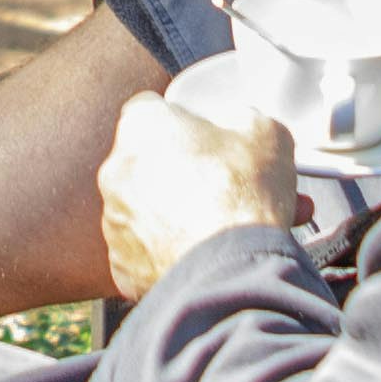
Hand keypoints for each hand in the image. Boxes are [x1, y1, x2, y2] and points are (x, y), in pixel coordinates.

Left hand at [99, 86, 300, 300]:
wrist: (227, 272)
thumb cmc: (240, 197)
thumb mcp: (265, 132)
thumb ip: (243, 120)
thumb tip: (240, 128)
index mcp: (142, 127)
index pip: (153, 110)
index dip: (187, 123)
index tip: (211, 139)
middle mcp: (117, 171)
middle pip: (155, 164)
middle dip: (192, 174)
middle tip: (234, 188)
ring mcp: (115, 222)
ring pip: (154, 212)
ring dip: (186, 215)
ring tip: (235, 229)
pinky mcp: (123, 266)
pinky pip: (151, 252)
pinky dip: (175, 253)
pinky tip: (212, 256)